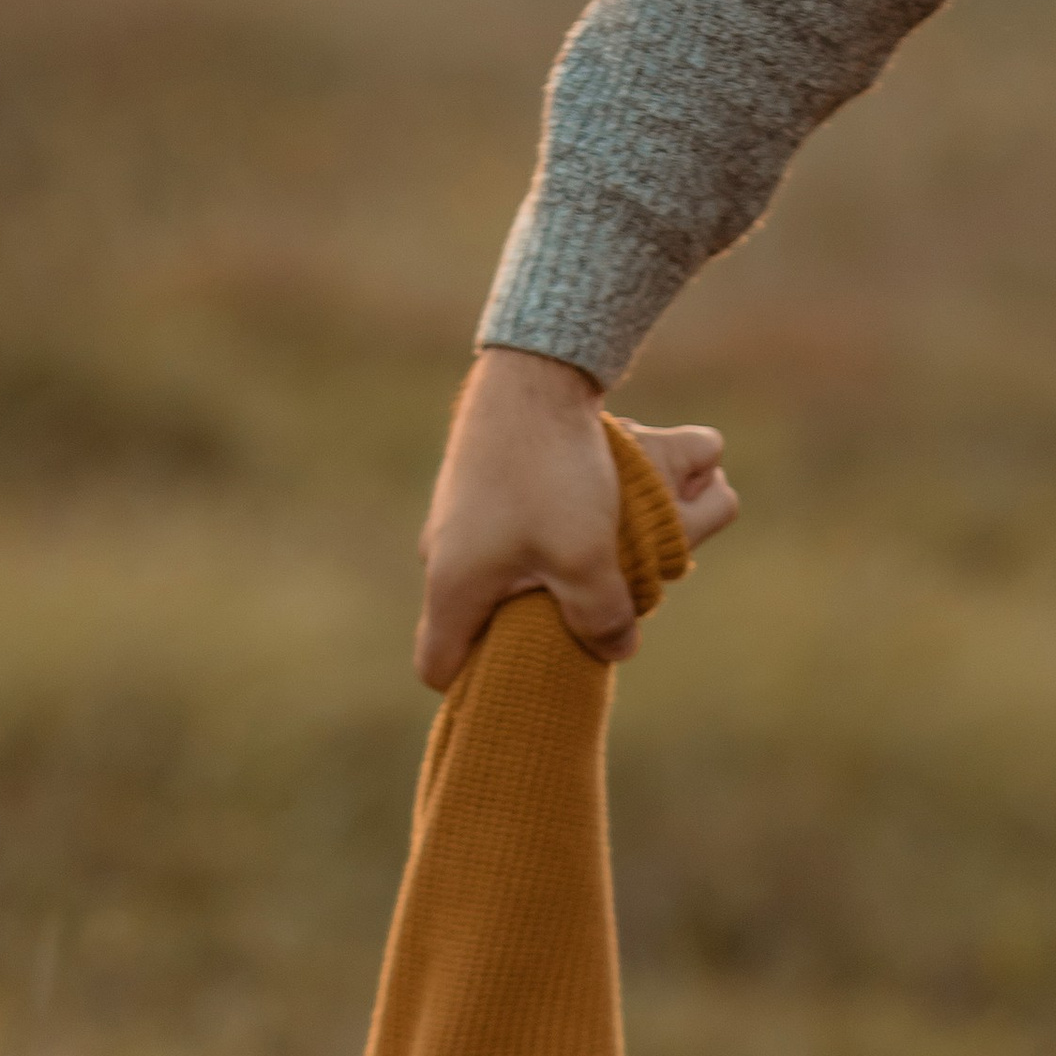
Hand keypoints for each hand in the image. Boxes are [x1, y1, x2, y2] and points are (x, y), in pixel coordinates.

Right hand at [415, 346, 737, 687]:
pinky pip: (501, 543)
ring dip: (533, 591)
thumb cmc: (551, 468)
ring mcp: (455, 521)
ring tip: (582, 580)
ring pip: (492, 582)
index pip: (438, 668)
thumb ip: (602, 616)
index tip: (516, 681)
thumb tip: (617, 651)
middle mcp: (440, 556)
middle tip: (568, 636)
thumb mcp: (585, 556)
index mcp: (452, 587)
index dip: (473, 686)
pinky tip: (575, 531)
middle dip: (517, 640)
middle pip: (471, 627)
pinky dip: (533, 551)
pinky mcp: (477, 489)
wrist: (536, 369)